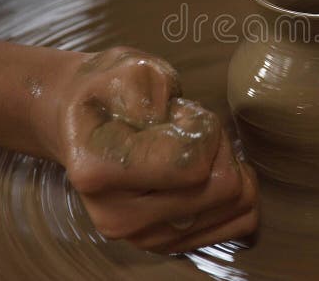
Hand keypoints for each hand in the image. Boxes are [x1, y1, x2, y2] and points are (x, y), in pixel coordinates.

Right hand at [32, 46, 258, 252]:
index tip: (184, 114)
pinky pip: (238, 223)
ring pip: (237, 208)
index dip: (205, 129)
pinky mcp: (167, 246)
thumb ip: (166, 96)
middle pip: (223, 189)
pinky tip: (210, 173)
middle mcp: (118, 217)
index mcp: (100, 170)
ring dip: (229, 170)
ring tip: (198, 151)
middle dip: (222, 149)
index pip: (192, 164)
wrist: (79, 125)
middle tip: (195, 131)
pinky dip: (237, 194)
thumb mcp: (135, 72)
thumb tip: (192, 135)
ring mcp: (143, 238)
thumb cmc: (111, 93)